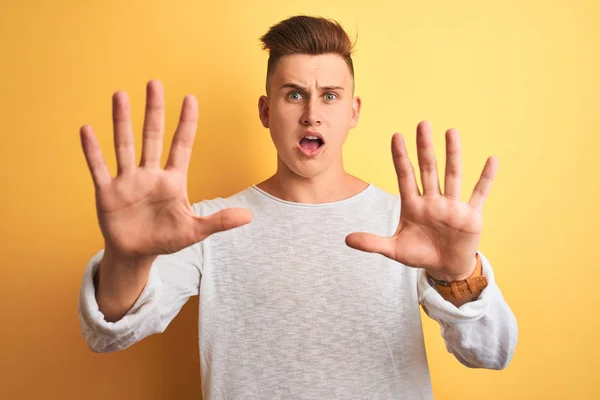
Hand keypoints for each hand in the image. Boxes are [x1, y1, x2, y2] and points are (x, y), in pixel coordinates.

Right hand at [80, 80, 251, 259]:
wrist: (137, 254)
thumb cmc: (166, 239)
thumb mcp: (195, 231)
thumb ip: (219, 221)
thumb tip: (250, 216)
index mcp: (173, 181)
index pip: (181, 145)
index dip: (186, 123)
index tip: (190, 98)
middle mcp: (150, 174)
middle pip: (152, 137)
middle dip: (154, 111)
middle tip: (155, 83)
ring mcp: (128, 181)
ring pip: (124, 145)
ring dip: (121, 121)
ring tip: (120, 95)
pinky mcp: (108, 192)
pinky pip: (99, 168)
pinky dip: (93, 151)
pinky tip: (87, 130)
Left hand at [346, 121, 497, 281]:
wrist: (445, 268)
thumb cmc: (419, 254)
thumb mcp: (394, 250)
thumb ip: (372, 243)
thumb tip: (346, 240)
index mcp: (413, 205)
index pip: (405, 176)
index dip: (400, 157)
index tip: (396, 136)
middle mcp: (433, 200)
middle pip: (428, 169)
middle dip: (425, 148)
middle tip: (422, 124)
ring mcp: (452, 206)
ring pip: (453, 175)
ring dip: (453, 154)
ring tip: (451, 132)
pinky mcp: (471, 216)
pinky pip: (479, 194)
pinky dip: (486, 178)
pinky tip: (492, 160)